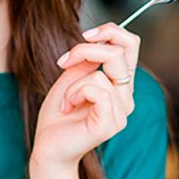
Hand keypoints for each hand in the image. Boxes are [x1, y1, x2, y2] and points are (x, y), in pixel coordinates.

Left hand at [31, 23, 139, 169]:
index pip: (130, 45)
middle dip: (85, 49)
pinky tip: (68, 106)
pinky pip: (97, 90)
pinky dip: (75, 93)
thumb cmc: (58, 114)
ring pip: (101, 73)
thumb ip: (87, 59)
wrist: (48, 147)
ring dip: (73, 83)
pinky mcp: (110, 123)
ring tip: (66, 100)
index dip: (110, 31)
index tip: (85, 35)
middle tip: (63, 63)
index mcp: (120, 83)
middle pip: (120, 52)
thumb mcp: (71, 77)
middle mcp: (126, 96)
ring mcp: (121, 112)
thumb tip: (98, 40)